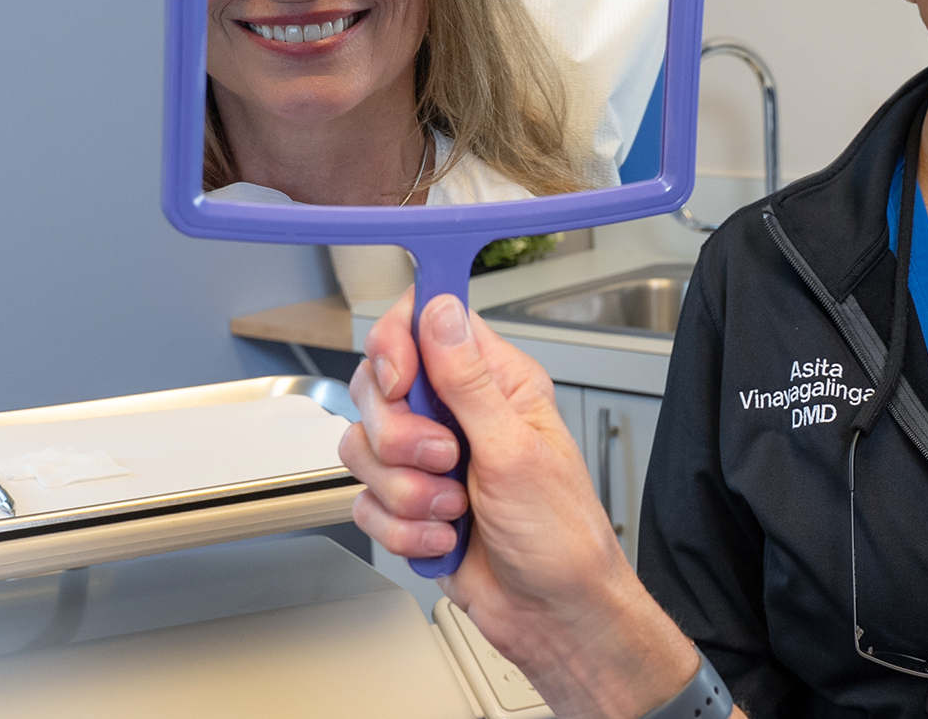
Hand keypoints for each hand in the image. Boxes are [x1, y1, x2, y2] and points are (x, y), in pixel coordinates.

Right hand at [342, 289, 717, 718]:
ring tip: (455, 509)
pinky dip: (403, 529)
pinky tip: (445, 537)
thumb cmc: (561, 536)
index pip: (427, 323)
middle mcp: (461, 414)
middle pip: (380, 389)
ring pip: (366, 449)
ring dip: (407, 492)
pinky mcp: (411, 504)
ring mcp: (432, 461)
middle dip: (401, 437)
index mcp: (497, 383)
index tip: (400, 380)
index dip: (398, 343)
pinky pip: (367, 502)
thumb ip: (468, 380)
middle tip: (446, 461)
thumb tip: (440, 312)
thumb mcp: (515, 450)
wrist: (553, 614)